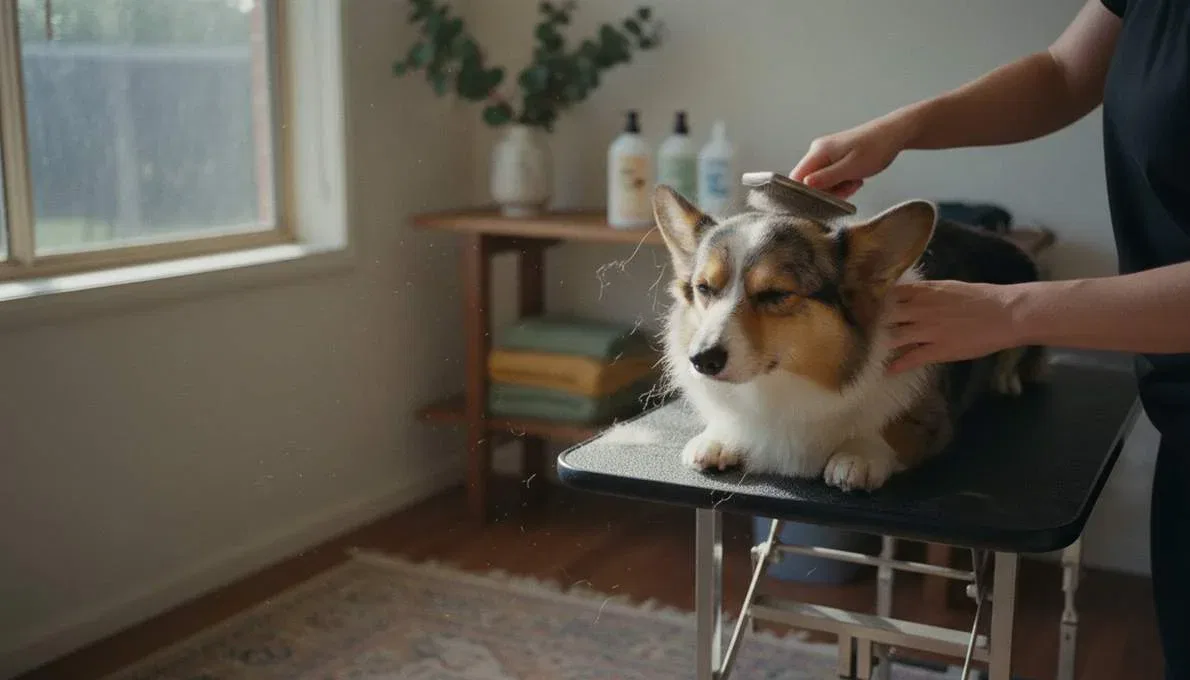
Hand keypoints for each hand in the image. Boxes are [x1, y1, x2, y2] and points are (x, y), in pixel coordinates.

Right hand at [789, 114, 915, 198]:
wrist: (894, 134)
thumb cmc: (876, 148)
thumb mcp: (852, 167)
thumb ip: (826, 178)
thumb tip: (804, 185)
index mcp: (818, 151)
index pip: (797, 177)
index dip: (804, 193)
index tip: (822, 201)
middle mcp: (818, 151)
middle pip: (809, 182)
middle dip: (827, 191)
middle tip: (848, 189)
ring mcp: (827, 154)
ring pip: (822, 182)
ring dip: (838, 188)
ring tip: (855, 182)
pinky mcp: (835, 158)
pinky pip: (831, 177)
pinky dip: (843, 182)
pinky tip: (855, 179)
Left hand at [884, 280, 1027, 373]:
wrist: (1006, 314)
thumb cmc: (984, 298)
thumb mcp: (951, 287)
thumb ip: (930, 292)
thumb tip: (914, 296)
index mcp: (926, 291)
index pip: (892, 294)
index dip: (881, 302)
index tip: (874, 307)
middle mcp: (921, 309)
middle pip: (887, 315)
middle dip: (878, 322)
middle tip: (871, 330)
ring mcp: (927, 330)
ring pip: (894, 336)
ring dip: (884, 343)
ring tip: (876, 350)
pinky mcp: (937, 350)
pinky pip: (910, 358)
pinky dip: (897, 365)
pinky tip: (888, 370)